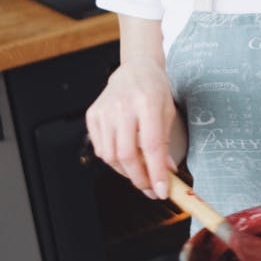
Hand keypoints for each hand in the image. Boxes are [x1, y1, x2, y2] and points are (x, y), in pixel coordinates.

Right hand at [85, 59, 178, 198]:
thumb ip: (165, 145)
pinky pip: (100, 149)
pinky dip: (112, 160)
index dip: (156, 172)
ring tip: (139, 172)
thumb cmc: (155, 91)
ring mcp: (104, 110)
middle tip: (149, 189)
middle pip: (127, 155)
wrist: (135, 70)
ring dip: (126, 172)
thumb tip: (165, 176)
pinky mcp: (93, 115)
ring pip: (111, 156)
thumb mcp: (168, 114)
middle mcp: (122, 106)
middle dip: (139, 179)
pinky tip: (124, 157)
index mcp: (147, 103)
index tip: (161, 190)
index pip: (151, 146)